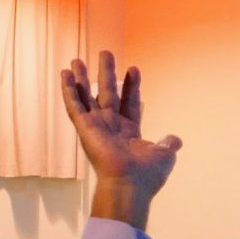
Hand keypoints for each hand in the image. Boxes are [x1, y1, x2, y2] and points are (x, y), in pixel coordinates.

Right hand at [60, 51, 178, 217]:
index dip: (131, 86)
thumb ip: (168, 143)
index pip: (129, 103)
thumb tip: (175, 139)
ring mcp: (96, 127)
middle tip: (105, 53)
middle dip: (106, 73)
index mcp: (129, 133)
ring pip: (87, 96)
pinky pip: (74, 106)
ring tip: (76, 60)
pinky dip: (68, 90)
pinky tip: (64, 74)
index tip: (133, 68)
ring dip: (81, 78)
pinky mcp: (84, 128)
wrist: (130, 184)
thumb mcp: (164, 154)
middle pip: (107, 94)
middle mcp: (111, 128)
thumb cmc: (147, 174)